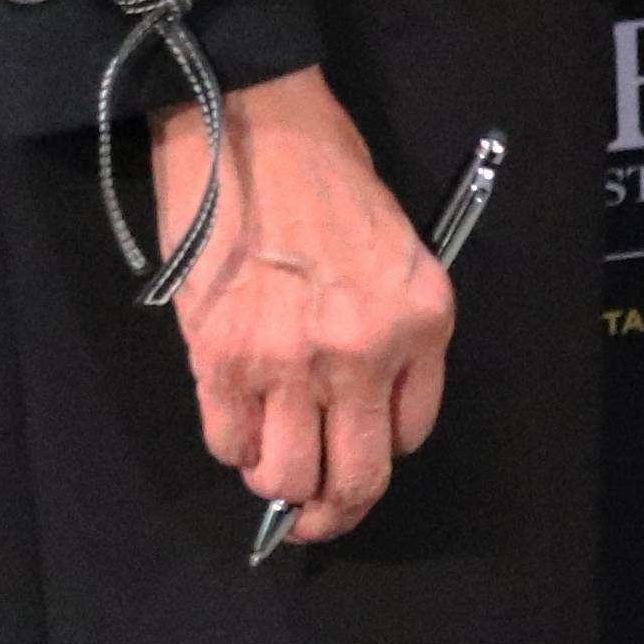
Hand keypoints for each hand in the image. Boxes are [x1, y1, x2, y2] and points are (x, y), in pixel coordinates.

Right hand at [145, 64, 450, 547]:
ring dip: (278, 483)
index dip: (382, 451)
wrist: (255, 126)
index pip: (412, 435)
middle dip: (335, 511)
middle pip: (355, 477)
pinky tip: (238, 423)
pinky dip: (232, 446)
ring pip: (285, 475)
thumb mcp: (401, 251)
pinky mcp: (221, 359)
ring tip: (273, 466)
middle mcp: (364, 352)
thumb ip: (392, 332)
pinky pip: (227, 442)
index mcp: (423, 320)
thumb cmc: (330, 176)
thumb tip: (363, 405)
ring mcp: (289, 362)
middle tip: (317, 517)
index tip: (362, 450)